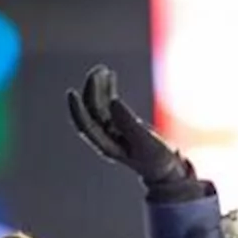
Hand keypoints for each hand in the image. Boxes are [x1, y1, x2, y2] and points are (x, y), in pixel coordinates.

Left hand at [66, 64, 189, 185]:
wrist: (165, 167)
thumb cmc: (156, 158)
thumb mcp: (146, 142)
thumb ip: (129, 123)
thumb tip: (113, 102)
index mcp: (108, 146)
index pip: (87, 127)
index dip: (78, 110)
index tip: (72, 93)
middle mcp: (106, 138)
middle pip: (91, 112)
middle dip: (91, 91)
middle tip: (98, 70)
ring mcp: (111, 130)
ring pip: (98, 106)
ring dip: (98, 88)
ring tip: (102, 69)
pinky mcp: (119, 123)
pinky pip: (108, 105)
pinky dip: (108, 90)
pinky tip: (110, 76)